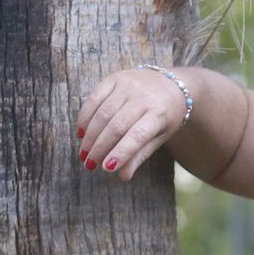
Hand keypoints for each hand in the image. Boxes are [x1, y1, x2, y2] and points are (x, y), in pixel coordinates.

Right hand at [74, 67, 189, 180]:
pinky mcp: (115, 77)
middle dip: (100, 148)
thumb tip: (122, 176)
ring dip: (90, 136)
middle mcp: (144, 96)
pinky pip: (94, 98)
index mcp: (159, 113)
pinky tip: (81, 133)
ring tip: (83, 154)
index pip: (137, 136)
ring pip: (103, 113)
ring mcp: (129, 85)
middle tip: (89, 165)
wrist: (172, 84)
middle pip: (116, 126)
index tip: (106, 168)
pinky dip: (85, 117)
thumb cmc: (165, 116)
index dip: (120, 152)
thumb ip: (140, 154)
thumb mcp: (160, 137)